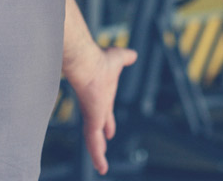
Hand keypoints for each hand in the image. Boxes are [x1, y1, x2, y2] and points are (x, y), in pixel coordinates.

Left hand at [68, 45, 137, 174]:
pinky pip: (94, 143)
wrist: (88, 63)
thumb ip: (126, 58)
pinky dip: (97, 156)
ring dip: (97, 153)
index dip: (107, 122)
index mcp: (101, 96)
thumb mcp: (119, 58)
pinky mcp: (92, 122)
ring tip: (101, 167)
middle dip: (100, 139)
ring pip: (94, 139)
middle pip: (97, 128)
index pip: (104, 113)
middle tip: (103, 148)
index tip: (108, 130)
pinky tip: (101, 168)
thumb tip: (133, 55)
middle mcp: (95, 108)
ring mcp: (92, 116)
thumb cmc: (100, 60)